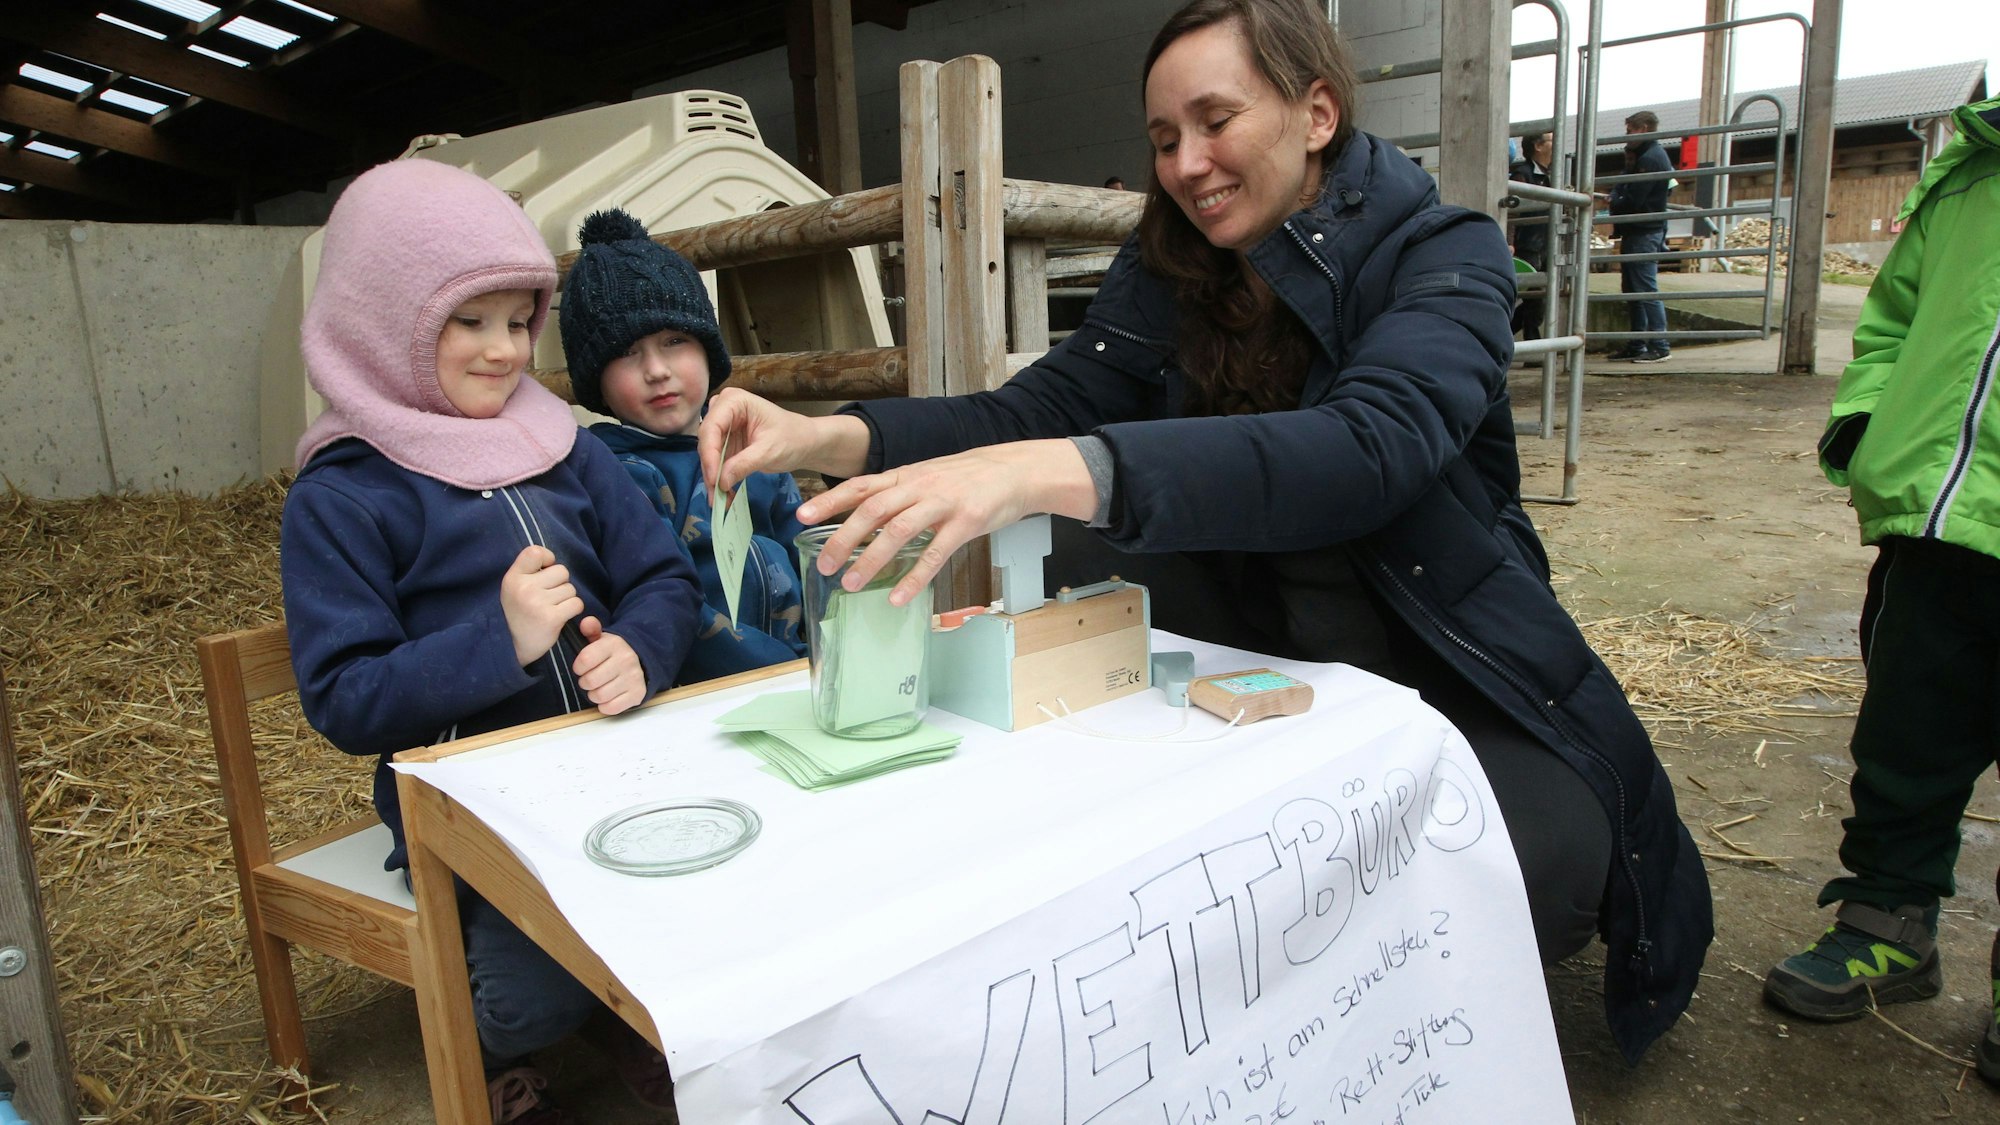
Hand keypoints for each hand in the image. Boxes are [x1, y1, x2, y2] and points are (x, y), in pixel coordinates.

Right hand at [500, 546, 583, 666]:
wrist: (512, 648)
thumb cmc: (518, 613)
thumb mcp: (513, 588)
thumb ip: (529, 571)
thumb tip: (552, 560)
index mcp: (512, 578)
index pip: (536, 552)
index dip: (547, 559)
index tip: (544, 571)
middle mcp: (524, 588)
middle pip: (562, 571)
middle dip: (560, 583)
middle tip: (548, 598)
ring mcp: (537, 603)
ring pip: (571, 588)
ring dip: (566, 598)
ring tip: (551, 609)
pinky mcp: (552, 618)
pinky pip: (577, 604)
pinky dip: (573, 610)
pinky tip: (560, 617)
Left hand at [571, 617, 646, 714]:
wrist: (641, 660)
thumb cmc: (614, 652)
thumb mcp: (602, 638)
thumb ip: (591, 629)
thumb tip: (586, 622)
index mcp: (614, 644)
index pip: (584, 660)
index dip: (578, 667)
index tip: (581, 667)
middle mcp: (626, 660)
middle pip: (590, 681)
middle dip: (585, 682)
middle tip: (590, 679)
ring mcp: (633, 678)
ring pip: (599, 696)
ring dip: (594, 695)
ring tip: (598, 688)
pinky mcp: (638, 694)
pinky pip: (611, 708)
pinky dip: (605, 706)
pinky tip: (608, 697)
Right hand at [698, 387, 869, 492]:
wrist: (803, 442)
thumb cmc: (792, 438)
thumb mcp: (770, 450)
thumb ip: (744, 463)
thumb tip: (721, 481)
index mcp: (734, 401)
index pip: (712, 427)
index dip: (709, 454)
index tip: (714, 480)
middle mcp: (723, 410)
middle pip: (707, 441)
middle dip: (711, 469)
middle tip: (716, 496)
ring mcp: (723, 426)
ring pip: (709, 455)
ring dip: (713, 478)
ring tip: (719, 502)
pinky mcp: (725, 442)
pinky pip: (716, 462)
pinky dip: (720, 479)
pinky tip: (725, 496)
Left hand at [796, 439, 1096, 605]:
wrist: (1016, 469)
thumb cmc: (968, 478)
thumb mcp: (927, 476)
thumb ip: (898, 493)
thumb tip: (864, 515)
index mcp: (906, 476)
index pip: (860, 486)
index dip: (829, 500)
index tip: (802, 516)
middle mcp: (919, 487)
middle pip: (872, 510)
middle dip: (843, 538)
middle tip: (824, 565)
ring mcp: (942, 503)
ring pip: (898, 530)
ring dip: (871, 558)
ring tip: (852, 584)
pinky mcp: (966, 522)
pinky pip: (936, 552)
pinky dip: (914, 576)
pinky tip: (898, 596)